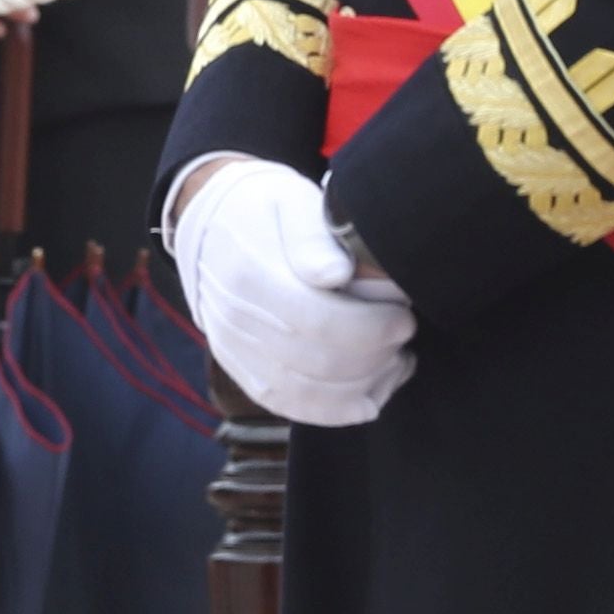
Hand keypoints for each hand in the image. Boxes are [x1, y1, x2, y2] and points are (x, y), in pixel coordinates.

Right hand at [170, 158, 414, 425]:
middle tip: (403, 335)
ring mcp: (237, 353)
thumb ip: (313, 237)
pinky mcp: (243, 373)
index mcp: (249, 276)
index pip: (318, 321)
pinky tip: (368, 396)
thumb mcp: (289, 202)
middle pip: (318, 363)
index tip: (403, 317)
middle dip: (375, 356)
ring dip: (363, 385)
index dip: (371, 328)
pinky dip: (336, 410)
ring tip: (393, 361)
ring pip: (309, 395)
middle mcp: (237, 323)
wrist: (210, 229)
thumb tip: (337, 274)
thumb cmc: (263, 212)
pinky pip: (292, 407)